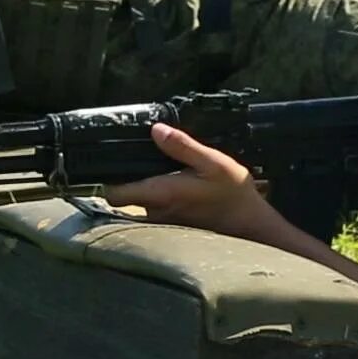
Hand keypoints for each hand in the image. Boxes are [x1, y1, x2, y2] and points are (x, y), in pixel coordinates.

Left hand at [104, 124, 280, 241]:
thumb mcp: (212, 162)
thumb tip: (155, 130)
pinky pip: (152, 210)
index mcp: (161, 195)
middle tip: (138, 161)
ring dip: (144, 189)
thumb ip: (182, 146)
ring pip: (138, 204)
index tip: (109, 163)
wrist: (250, 225)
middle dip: (127, 179)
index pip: (114, 194)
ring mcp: (162, 223)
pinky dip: (156, 199)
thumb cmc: (233, 194)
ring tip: (159, 171)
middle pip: (124, 197)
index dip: (106, 179)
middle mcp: (155, 213)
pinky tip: (173, 187)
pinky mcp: (170, 228)